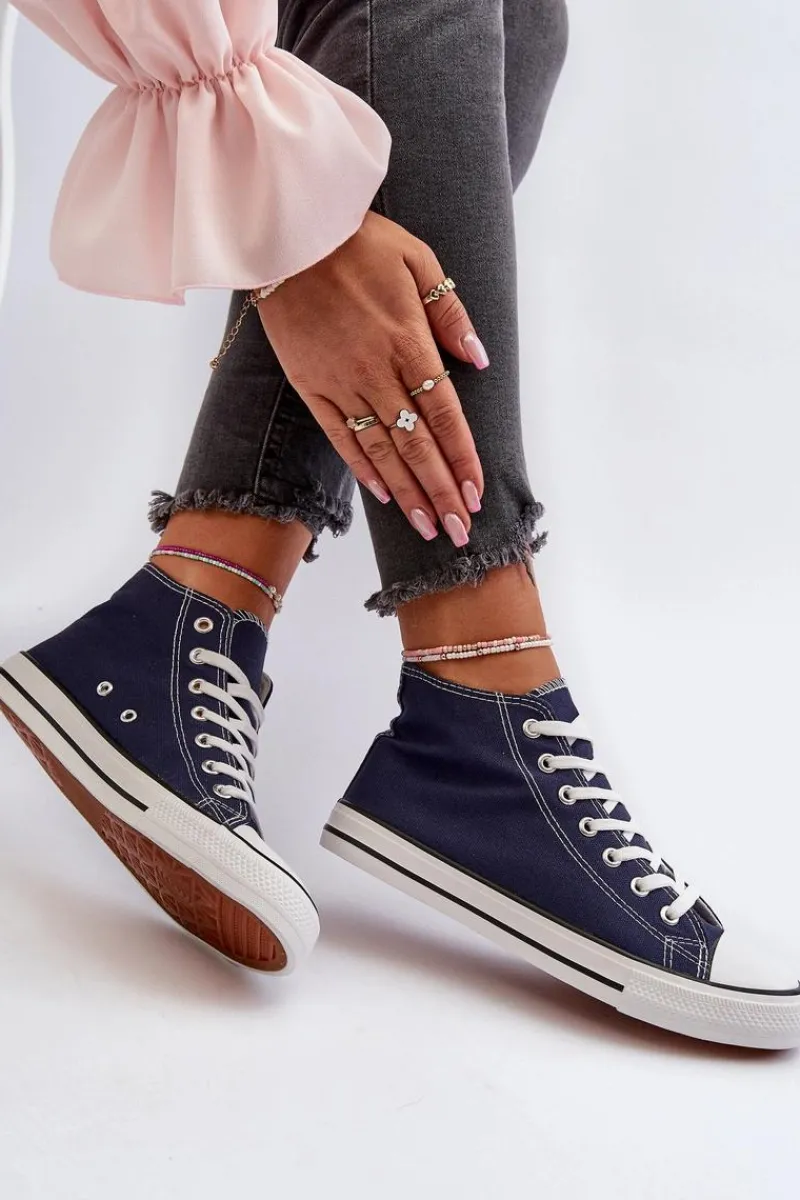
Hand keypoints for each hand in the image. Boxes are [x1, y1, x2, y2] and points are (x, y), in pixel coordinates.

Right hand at [256, 212, 488, 545]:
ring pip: (381, 450)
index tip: (477, 492)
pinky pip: (339, 436)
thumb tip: (478, 360)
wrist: (287, 234)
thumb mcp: (417, 259)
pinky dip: (362, 468)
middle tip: (459, 531)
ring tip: (427, 526)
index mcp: (409, 341)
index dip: (462, 457)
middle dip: (442, 491)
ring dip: (407, 492)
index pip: (445, 414)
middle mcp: (377, 371)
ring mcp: (341, 383)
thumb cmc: (357, 240)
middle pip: (417, 444)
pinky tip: (382, 495)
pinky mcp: (310, 386)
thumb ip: (449, 313)